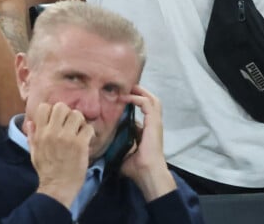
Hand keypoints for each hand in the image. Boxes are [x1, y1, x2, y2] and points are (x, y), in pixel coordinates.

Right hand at [26, 102, 93, 208]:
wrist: (57, 188)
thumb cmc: (46, 170)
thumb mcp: (34, 153)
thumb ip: (32, 136)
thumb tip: (30, 122)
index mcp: (41, 134)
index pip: (44, 107)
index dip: (51, 111)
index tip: (56, 120)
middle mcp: (53, 133)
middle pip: (62, 107)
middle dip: (67, 113)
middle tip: (69, 124)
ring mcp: (68, 138)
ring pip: (77, 114)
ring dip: (79, 122)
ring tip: (78, 131)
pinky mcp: (80, 144)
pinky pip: (88, 127)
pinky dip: (88, 132)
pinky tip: (85, 139)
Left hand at [120, 86, 175, 201]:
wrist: (148, 173)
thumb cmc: (138, 168)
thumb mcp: (126, 153)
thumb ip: (121, 145)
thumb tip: (108, 144)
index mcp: (149, 130)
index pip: (146, 110)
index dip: (136, 102)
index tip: (123, 99)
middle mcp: (154, 124)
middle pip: (152, 100)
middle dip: (140, 92)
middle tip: (128, 89)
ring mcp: (156, 122)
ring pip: (152, 99)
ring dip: (140, 92)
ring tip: (129, 89)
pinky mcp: (154, 122)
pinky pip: (146, 104)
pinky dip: (137, 98)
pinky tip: (126, 98)